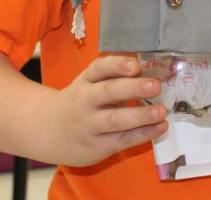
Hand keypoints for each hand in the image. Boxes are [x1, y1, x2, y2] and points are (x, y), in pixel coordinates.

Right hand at [42, 55, 168, 166]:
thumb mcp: (89, 85)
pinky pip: (122, 139)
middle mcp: (85, 101)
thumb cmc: (80, 103)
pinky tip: (160, 127)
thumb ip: (114, 78)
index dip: (117, 65)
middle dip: (132, 88)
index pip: (99, 68)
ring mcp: (89, 125)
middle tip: (155, 86)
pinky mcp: (97, 146)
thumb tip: (151, 72)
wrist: (49, 132)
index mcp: (85, 80)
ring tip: (161, 111)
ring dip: (141, 116)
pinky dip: (143, 134)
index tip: (135, 64)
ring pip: (115, 120)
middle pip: (108, 92)